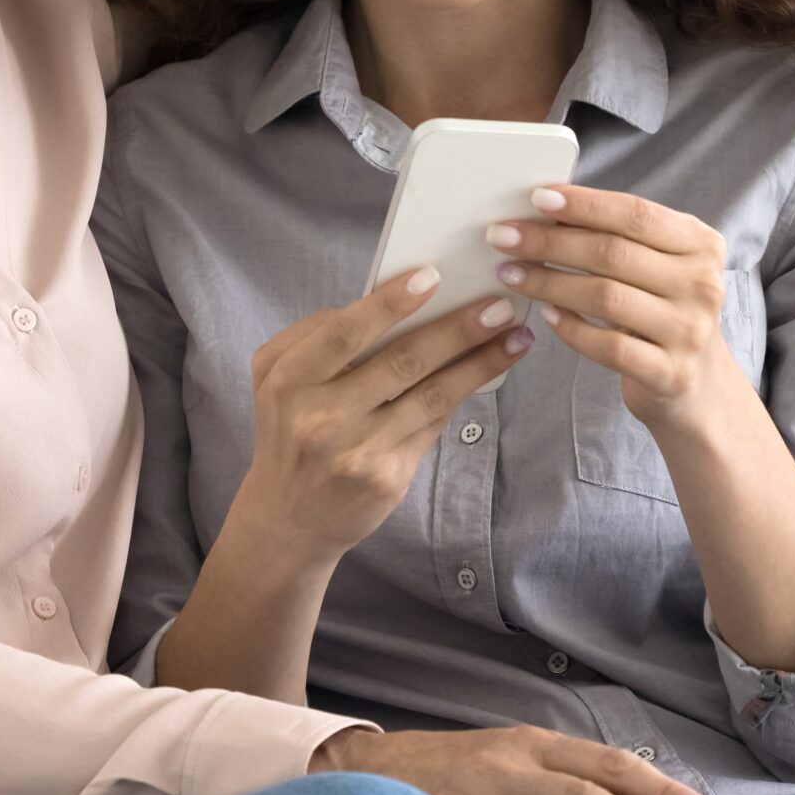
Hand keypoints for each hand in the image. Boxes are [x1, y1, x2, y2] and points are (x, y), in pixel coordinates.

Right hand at [236, 267, 534, 562]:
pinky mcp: (384, 477)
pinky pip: (432, 423)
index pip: (345, 332)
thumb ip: (320, 339)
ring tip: (514, 336)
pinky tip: (489, 370)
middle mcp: (318, 417)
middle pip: (400, 362)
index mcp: (287, 379)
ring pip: (429, 394)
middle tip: (498, 304)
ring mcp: (354, 451)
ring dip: (478, 361)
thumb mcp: (279, 380)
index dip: (390, 304)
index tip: (433, 276)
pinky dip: (463, 391)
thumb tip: (391, 302)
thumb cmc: (291, 430)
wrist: (288, 518)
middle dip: (456, 329)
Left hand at [484, 185, 741, 433]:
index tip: (537, 198)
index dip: (585, 204)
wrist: (698, 384)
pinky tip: (546, 315)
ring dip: (549, 282)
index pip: (636, 214)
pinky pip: (607, 345)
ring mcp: (689, 331)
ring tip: (511, 274)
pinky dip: (571, 328)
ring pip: (605, 297)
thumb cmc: (662, 311)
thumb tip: (547, 207)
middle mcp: (702, 284)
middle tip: (503, 236)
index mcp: (701, 244)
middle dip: (550, 241)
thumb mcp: (656, 266)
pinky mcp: (671, 373)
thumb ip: (617, 237)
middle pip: (614, 253)